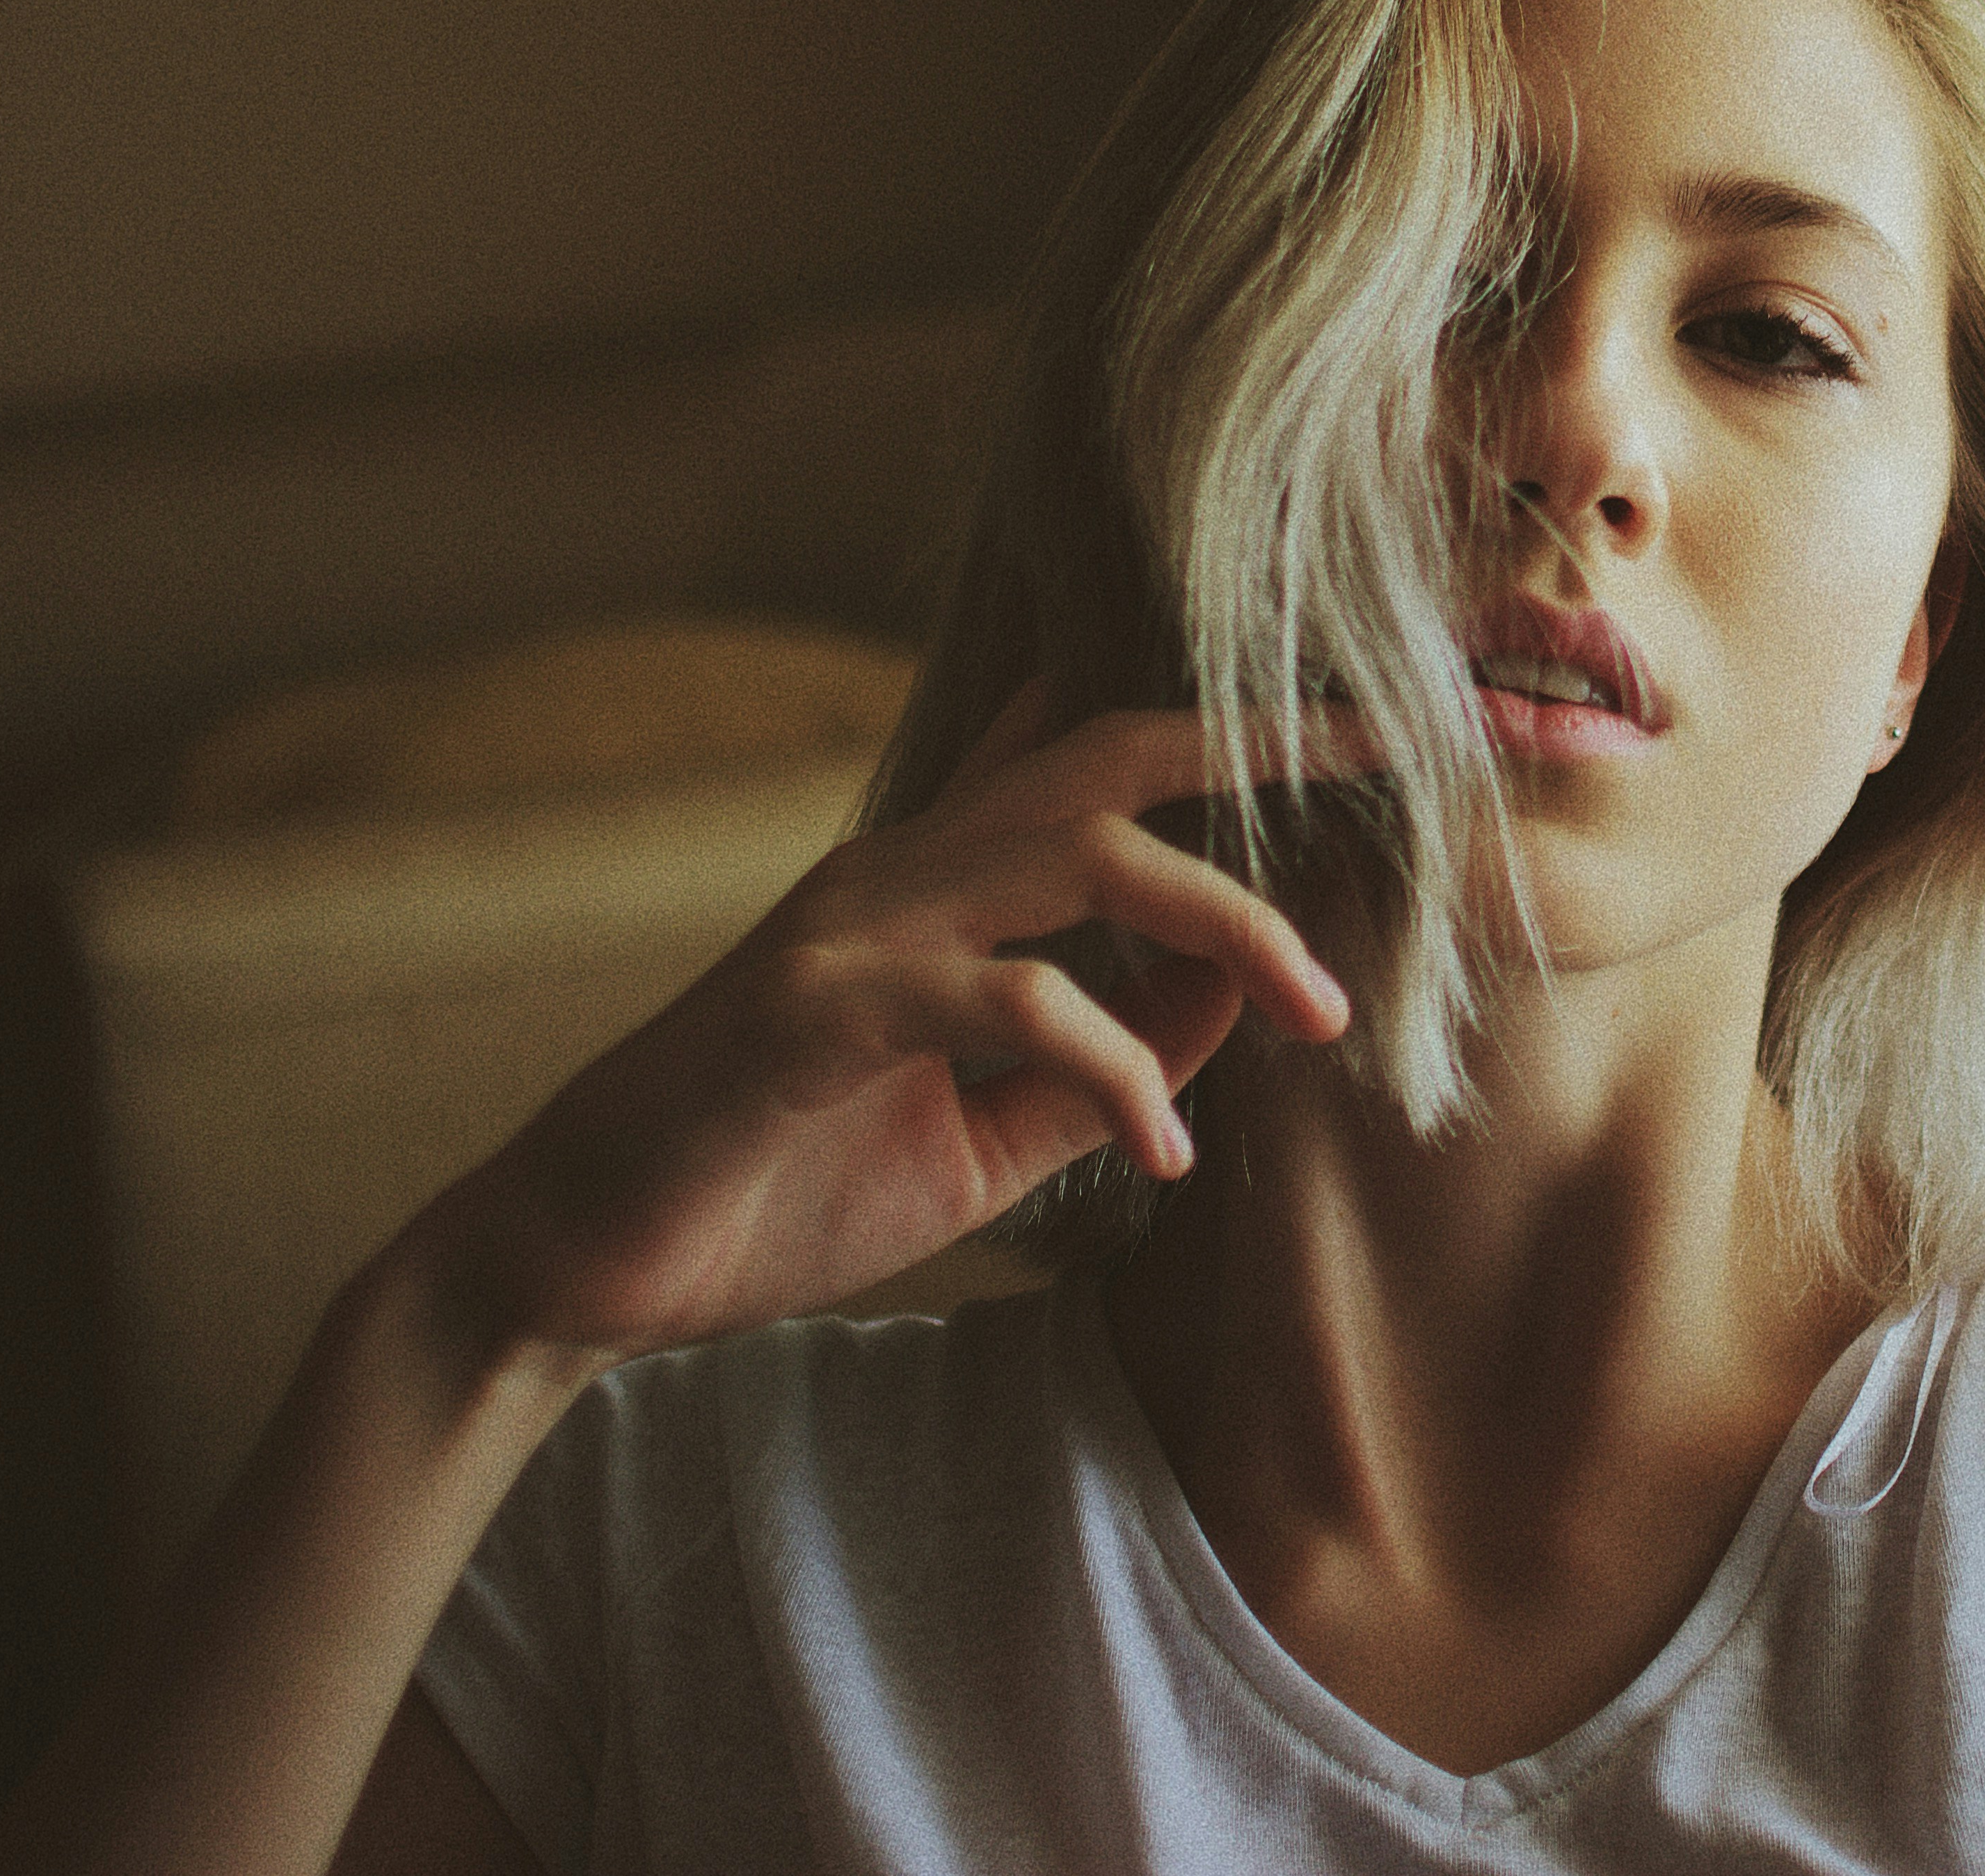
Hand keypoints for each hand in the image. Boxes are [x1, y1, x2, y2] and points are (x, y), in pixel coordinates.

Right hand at [405, 684, 1357, 1374]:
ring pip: (1082, 851)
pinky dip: (1108, 1066)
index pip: (1103, 763)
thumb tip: (1238, 999)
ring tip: (1323, 1014)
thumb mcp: (982, 1133)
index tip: (1371, 721)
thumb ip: (1106, 1062)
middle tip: (1402, 749)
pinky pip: (1003, 1000)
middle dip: (1264, 738)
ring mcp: (854, 924)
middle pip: (1115, 753)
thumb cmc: (776, 1184)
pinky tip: (1161, 1154)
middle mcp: (905, 868)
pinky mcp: (815, 1006)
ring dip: (1226, 919)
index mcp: (943, 883)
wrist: (582, 1263)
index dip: (1235, 729)